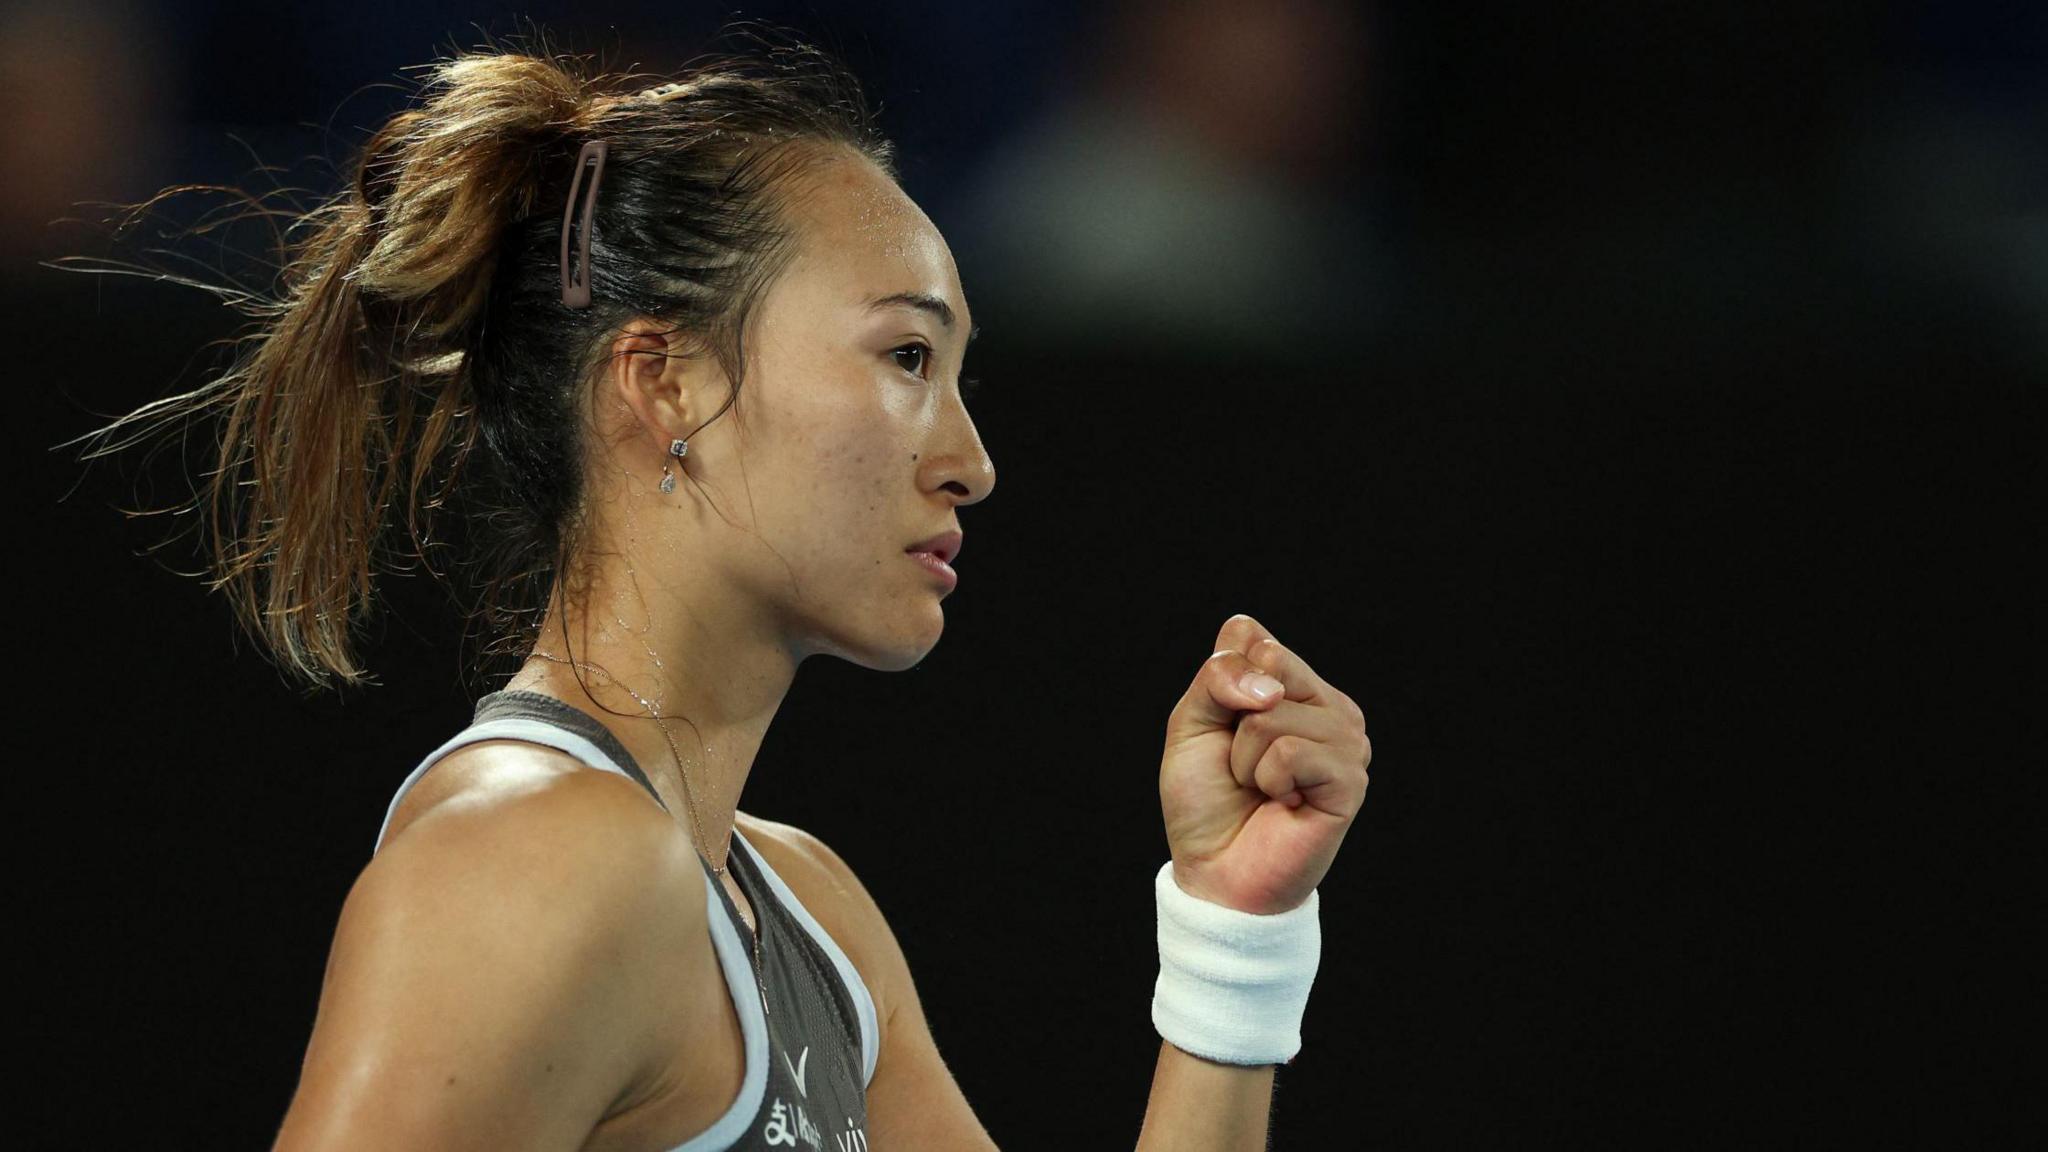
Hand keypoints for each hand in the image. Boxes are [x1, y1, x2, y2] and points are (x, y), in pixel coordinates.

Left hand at [1158, 614, 1371, 914]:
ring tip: (1262, 789)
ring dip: (1246, 761)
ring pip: (1275, 715)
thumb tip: (1265, 669)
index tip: (1224, 731)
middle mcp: (1329, 707)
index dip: (1222, 686)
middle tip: (1243, 765)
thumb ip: (1218, 676)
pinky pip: (1291, 752)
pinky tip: (1283, 804)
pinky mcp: (1351, 779)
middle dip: (1233, 722)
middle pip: (1270, 667)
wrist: (1216, 871)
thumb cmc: (1207, 799)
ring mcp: (1347, 742)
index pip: (1257, 641)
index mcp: (1296, 685)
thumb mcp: (1192, 723)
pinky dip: (1268, 781)